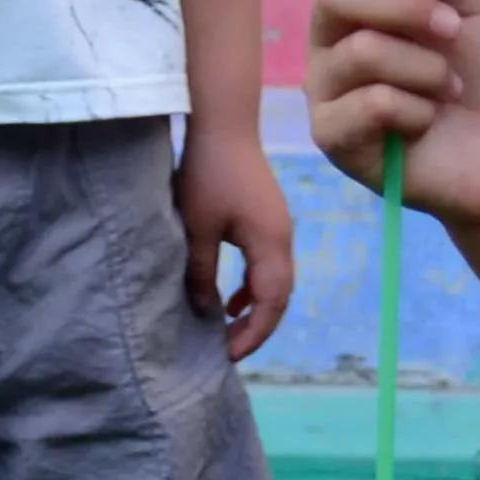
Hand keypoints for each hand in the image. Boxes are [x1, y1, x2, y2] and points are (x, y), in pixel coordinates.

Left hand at [176, 122, 299, 358]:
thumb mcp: (197, 228)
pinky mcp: (267, 219)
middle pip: (279, 296)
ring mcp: (277, 228)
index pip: (271, 302)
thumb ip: (201, 272)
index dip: (253, 333)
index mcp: (271, 243)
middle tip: (227, 352)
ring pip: (274, 282)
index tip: (228, 355)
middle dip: (256, 328)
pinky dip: (251, 288)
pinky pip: (266, 266)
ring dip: (254, 309)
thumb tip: (203, 311)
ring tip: (227, 332)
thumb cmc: (207, 173)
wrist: (223, 124)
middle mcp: (282, 238)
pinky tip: (229, 300)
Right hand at [304, 0, 479, 233]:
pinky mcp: (331, 135)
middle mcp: (334, 36)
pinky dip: (416, 111)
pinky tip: (425, 124)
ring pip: (362, 51)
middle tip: (453, 30)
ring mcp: (326, 86)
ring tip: (448, 90)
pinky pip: (371, 104)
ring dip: (426, 69)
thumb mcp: (476, 8)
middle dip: (406, 7)